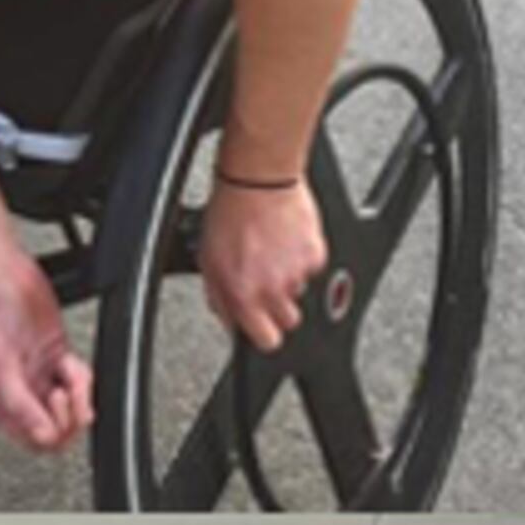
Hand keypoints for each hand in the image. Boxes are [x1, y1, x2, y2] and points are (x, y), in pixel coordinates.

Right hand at [0, 259, 94, 453]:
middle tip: (63, 396)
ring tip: (72, 382)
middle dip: (66, 417)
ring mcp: (38, 374)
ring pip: (69, 406)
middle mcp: (18, 390)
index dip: (47, 433)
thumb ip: (20, 404)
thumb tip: (41, 436)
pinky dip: (82, 379)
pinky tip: (73, 368)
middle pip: (53, 426)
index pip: (29, 438)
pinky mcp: (55, 356)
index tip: (52, 414)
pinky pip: (77, 380)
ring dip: (78, 398)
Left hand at [196, 173, 328, 355]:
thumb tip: (230, 319)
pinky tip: (284, 243)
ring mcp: (298, 273)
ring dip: (288, 283)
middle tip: (265, 287)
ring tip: (270, 257)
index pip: (265, 342)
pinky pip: (312, 270)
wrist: (258, 182)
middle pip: (288, 324)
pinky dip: (301, 261)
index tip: (259, 327)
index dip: (262, 335)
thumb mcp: (208, 262)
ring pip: (300, 295)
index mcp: (243, 295)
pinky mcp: (316, 255)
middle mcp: (273, 289)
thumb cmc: (229, 217)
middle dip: (277, 310)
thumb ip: (221, 297)